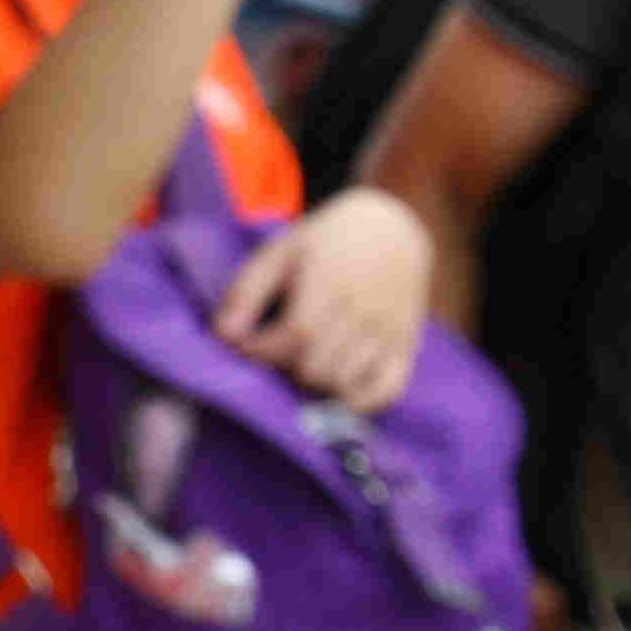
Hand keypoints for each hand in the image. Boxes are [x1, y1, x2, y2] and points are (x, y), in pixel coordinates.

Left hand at [218, 185, 432, 414]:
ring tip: (304, 360)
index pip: (295, 335)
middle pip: (316, 366)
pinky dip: (358, 401)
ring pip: (343, 383)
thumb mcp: (278, 253)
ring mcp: (390, 331)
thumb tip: (223, 337)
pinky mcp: (407, 346)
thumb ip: (246, 293)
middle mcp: (366, 310)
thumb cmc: (324, 242)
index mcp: (333, 282)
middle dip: (284, 366)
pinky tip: (336, 391)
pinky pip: (387, 391)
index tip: (245, 346)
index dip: (262, 350)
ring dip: (313, 382)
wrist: (390, 228)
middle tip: (277, 350)